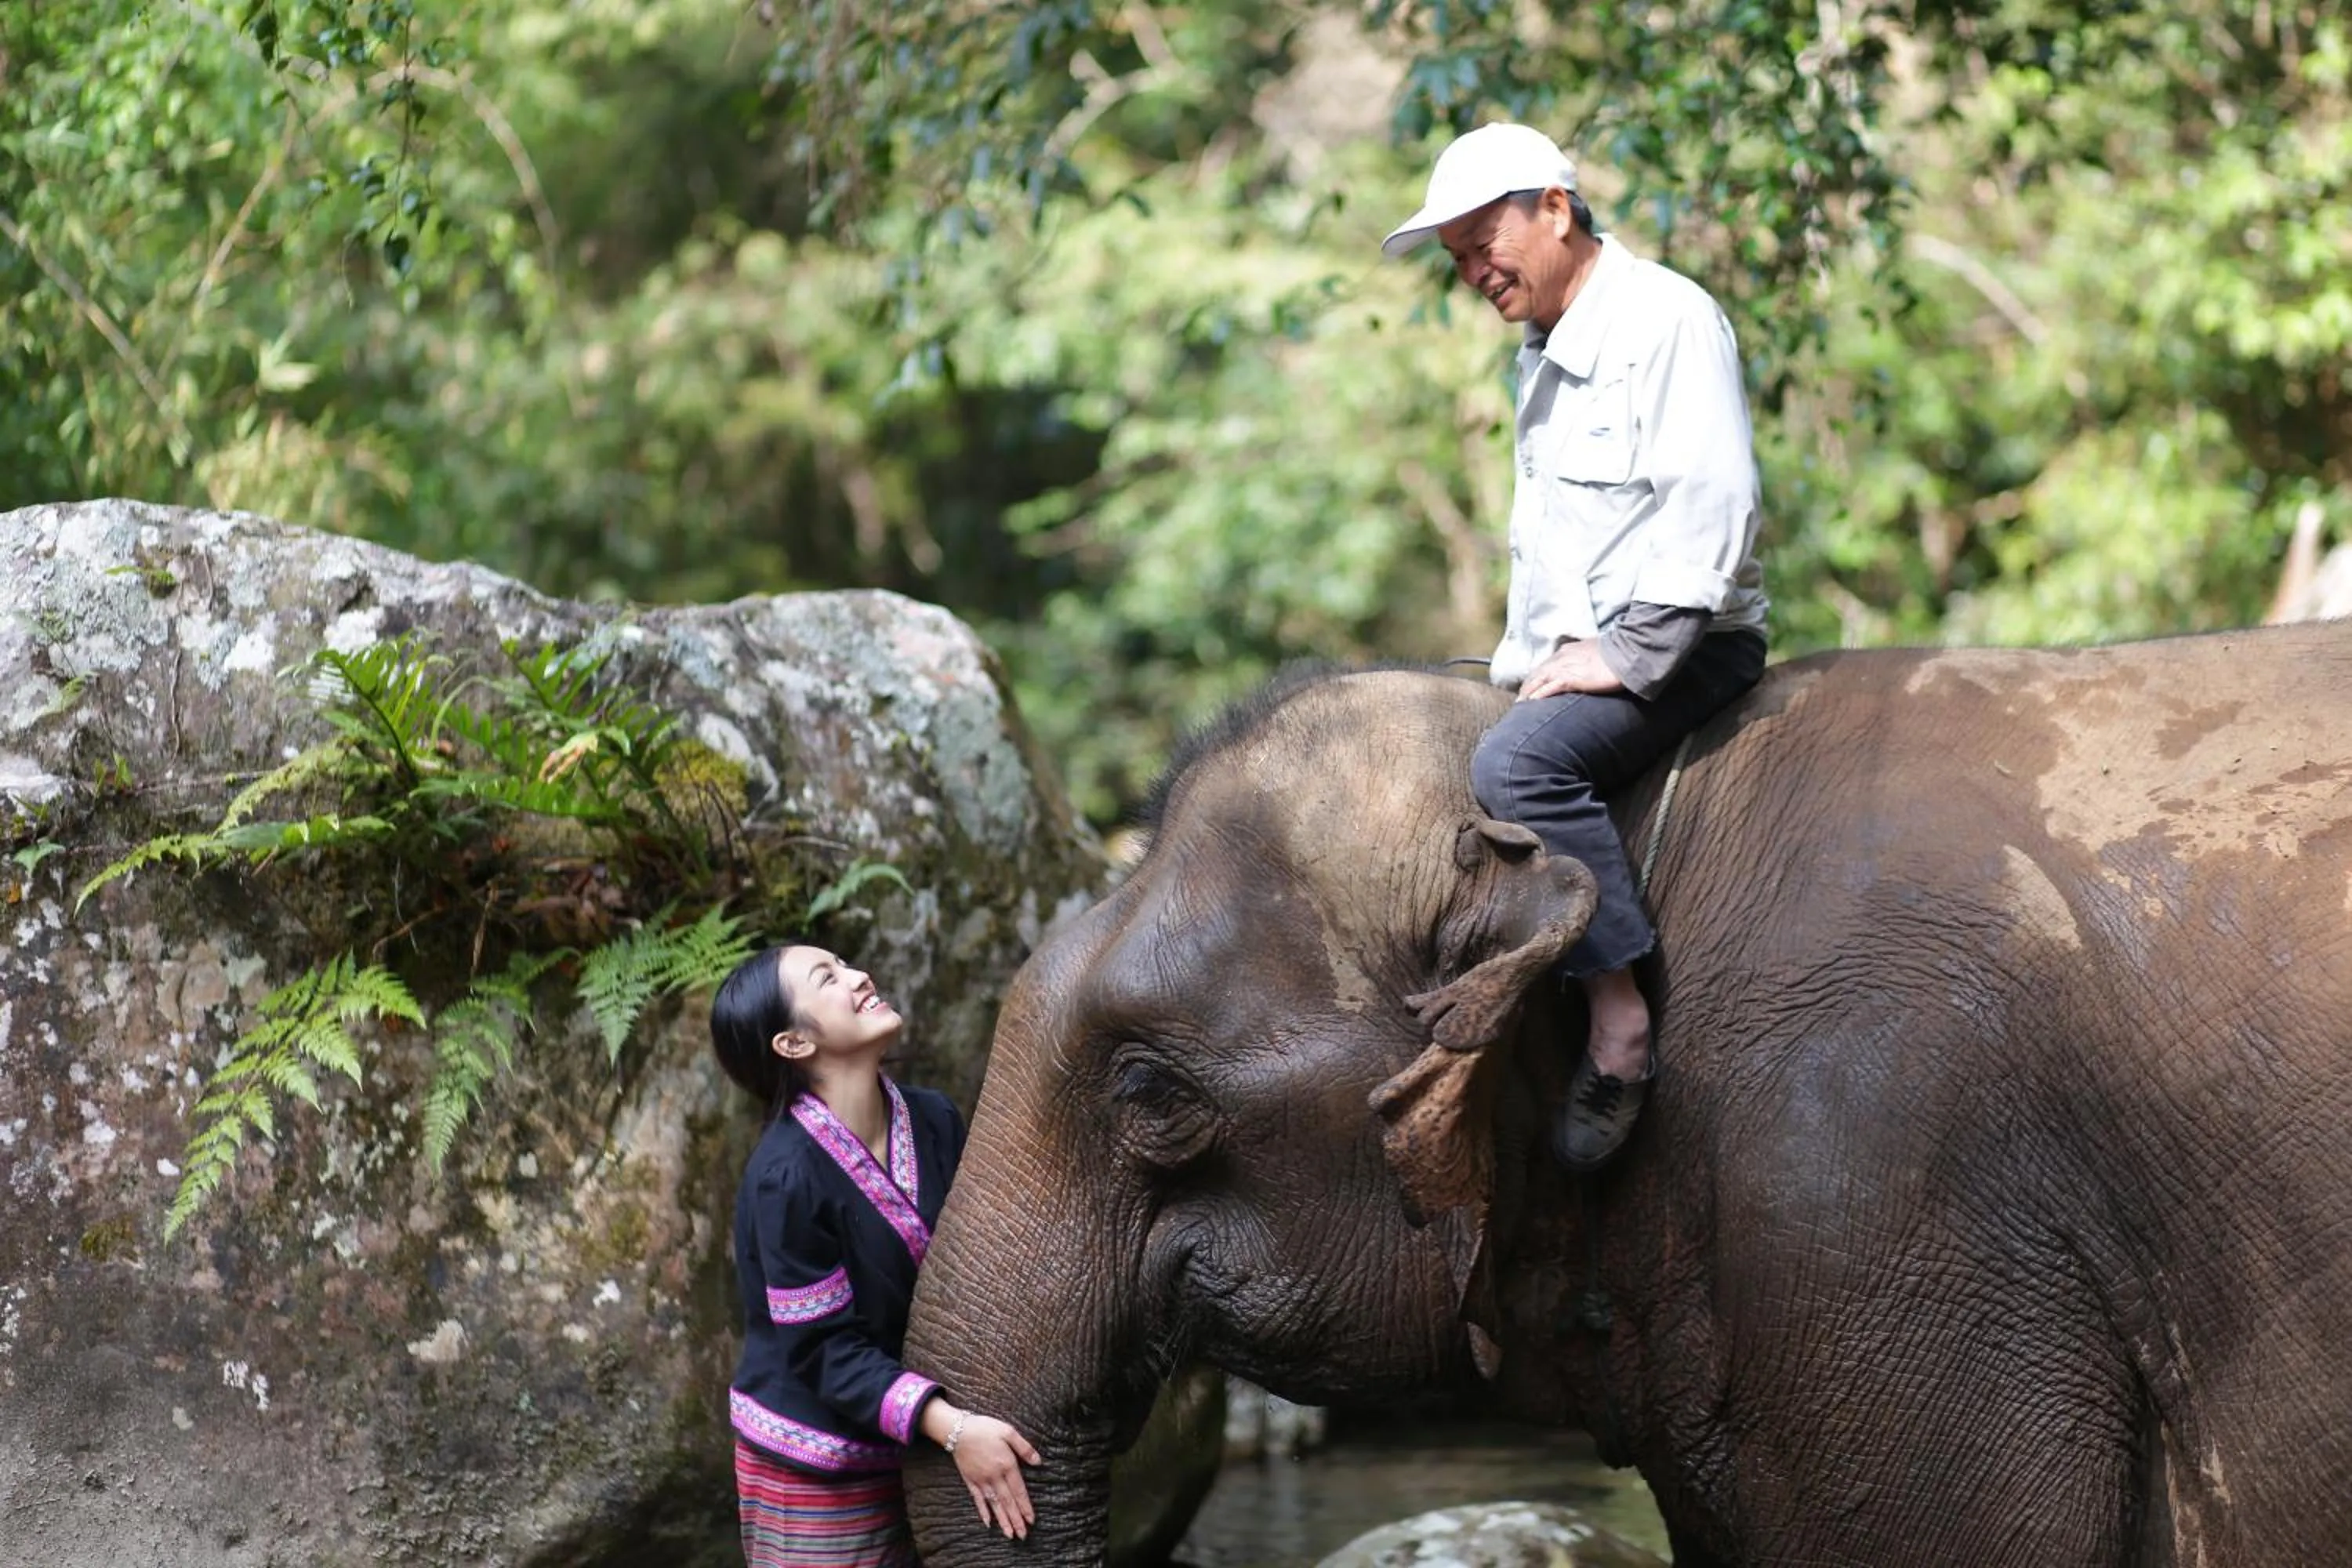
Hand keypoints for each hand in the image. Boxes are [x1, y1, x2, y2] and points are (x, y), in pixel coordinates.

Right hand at [922, 1400, 1042, 1539]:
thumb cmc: (985, 1428)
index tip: (1031, 1520)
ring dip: (1002, 1520)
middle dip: (1016, 1519)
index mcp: (1006, 1465)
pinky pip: (978, 1499)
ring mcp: (981, 1480)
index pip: (1018, 1491)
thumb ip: (1024, 1448)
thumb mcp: (1008, 1431)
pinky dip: (983, 1511)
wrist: (958, 1430)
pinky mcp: (970, 1480)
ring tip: (1010, 1534)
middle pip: (1007, 1502)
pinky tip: (988, 1523)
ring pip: (994, 1504)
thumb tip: (1038, 1462)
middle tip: (1023, 1535)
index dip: (1025, 1506)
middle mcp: (994, 1476)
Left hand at [1518, 638, 1624, 700]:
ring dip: (1528, 693)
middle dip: (1527, 686)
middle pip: (1538, 673)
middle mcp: (1561, 657)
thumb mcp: (1596, 653)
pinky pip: (1548, 688)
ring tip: (1521, 705)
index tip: (1531, 687)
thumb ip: (1586, 659)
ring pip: (1538, 681)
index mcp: (1568, 651)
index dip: (1537, 677)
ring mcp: (1564, 667)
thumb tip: (1588, 667)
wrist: (1626, 653)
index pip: (1546, 665)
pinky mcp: (1570, 678)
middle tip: (1520, 700)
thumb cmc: (1616, 654)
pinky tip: (1532, 703)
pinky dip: (1538, 696)